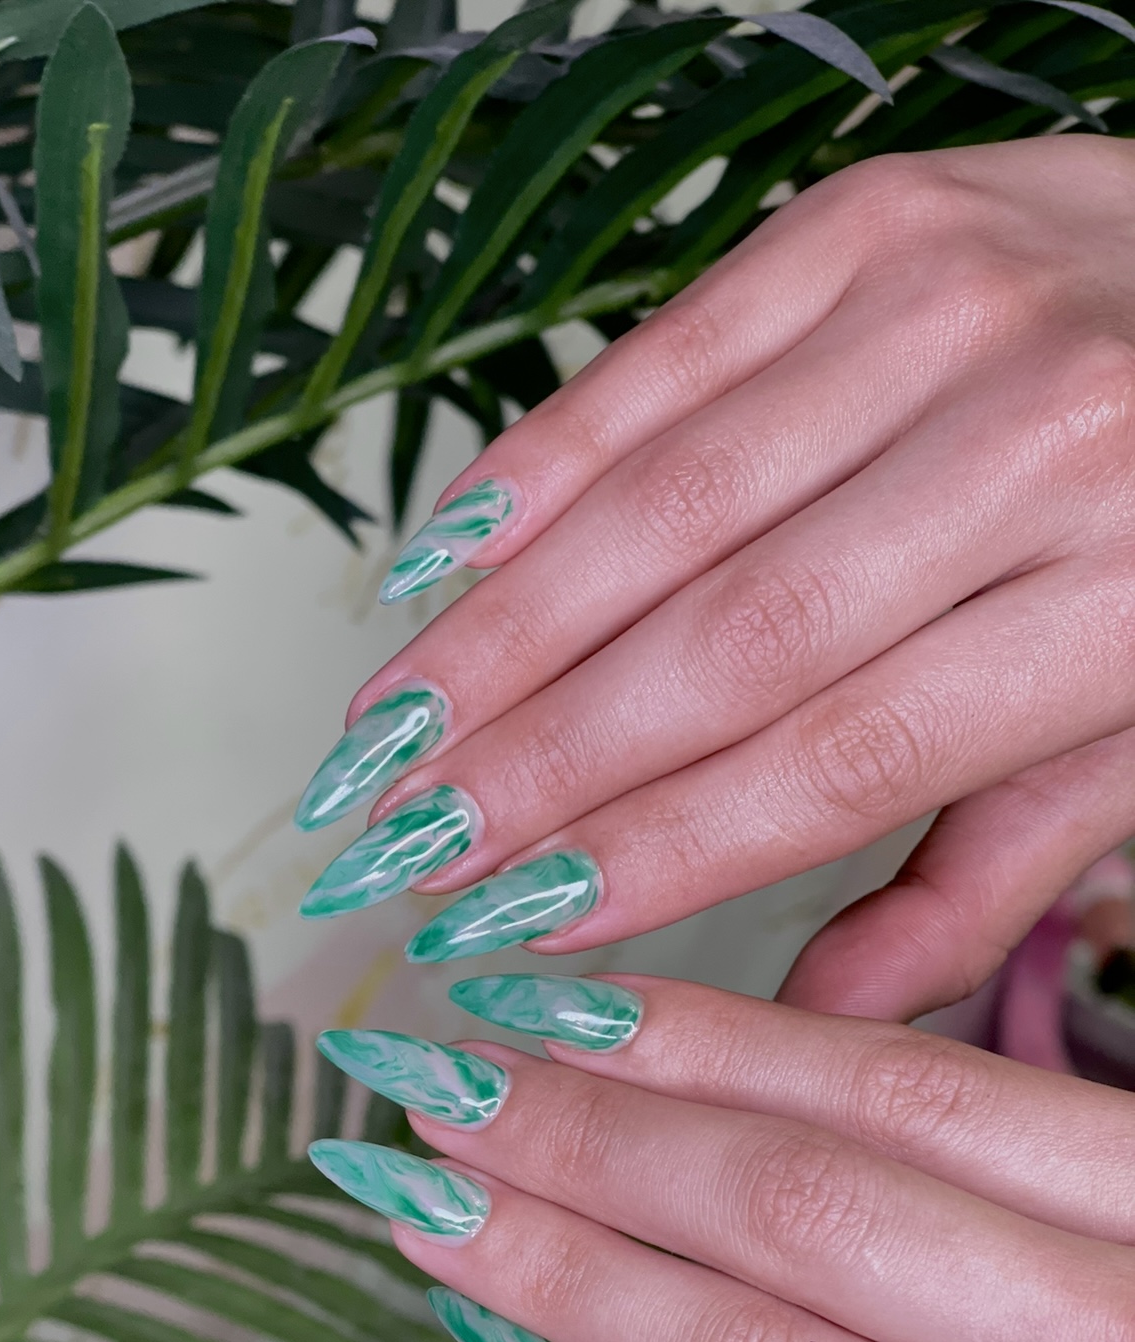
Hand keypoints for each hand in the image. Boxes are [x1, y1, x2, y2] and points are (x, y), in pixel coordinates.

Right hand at [299, 136, 1134, 1017]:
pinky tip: (438, 563)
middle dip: (537, 766)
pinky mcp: (870, 216)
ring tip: (386, 738)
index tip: (514, 925)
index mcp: (1129, 601)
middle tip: (402, 849)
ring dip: (498, 639)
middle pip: (727, 643)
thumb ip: (985, 874)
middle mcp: (1041, 440)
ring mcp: (945, 306)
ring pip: (664, 511)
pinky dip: (532, 469)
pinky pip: (657, 362)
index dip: (656, 852)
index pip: (840, 762)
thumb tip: (810, 1021)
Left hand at [308, 979, 1134, 1341]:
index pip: (900, 1090)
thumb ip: (979, 1172)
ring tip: (431, 1212)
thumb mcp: (1119, 1250)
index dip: (697, 1037)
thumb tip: (711, 1074)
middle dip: (587, 1138)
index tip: (543, 1006)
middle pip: (800, 1208)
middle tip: (435, 1090)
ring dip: (559, 1272)